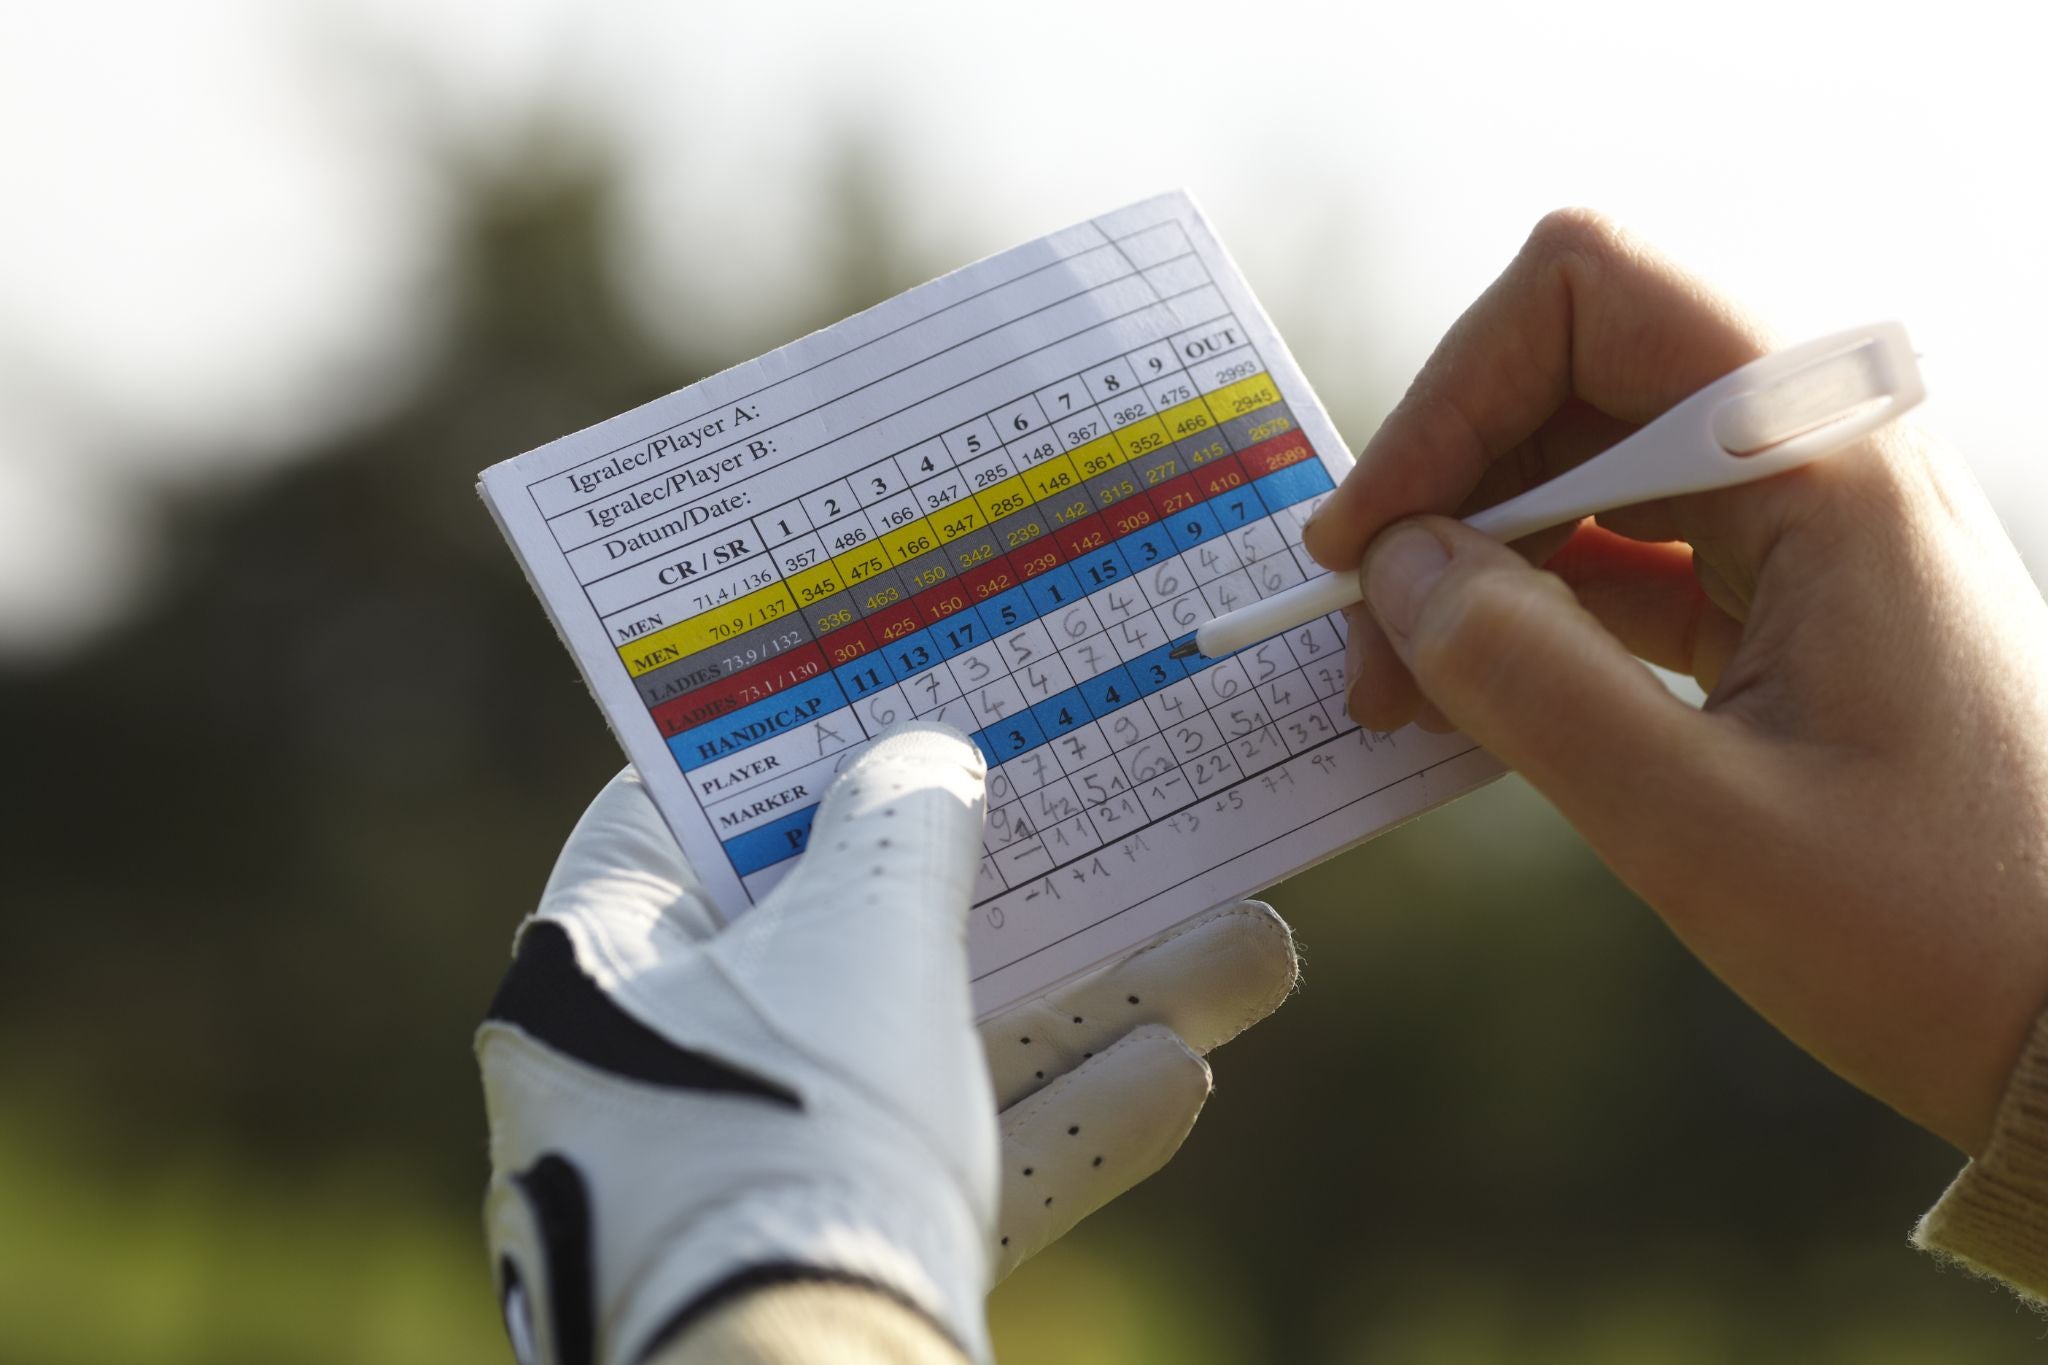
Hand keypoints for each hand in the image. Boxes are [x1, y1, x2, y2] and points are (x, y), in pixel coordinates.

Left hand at [476, 722, 1298, 1364]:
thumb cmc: (795, 1133)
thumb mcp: (862, 938)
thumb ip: (901, 825)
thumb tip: (925, 758)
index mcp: (601, 968)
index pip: (678, 811)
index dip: (783, 743)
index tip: (882, 690)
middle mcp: (656, 1069)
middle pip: (850, 933)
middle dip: (1009, 884)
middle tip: (1095, 803)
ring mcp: (743, 1175)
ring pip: (932, 1053)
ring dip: (1085, 1005)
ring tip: (1244, 948)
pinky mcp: (822, 1258)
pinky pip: (945, 1164)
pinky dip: (1051, 1123)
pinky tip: (1179, 1076)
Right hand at [1302, 209, 2047, 1155]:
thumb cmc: (1934, 927)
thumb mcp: (1699, 825)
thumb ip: (1528, 681)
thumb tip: (1394, 574)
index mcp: (1825, 459)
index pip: (1590, 295)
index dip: (1447, 395)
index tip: (1368, 543)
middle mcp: (1819, 450)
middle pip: (1570, 373)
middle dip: (1444, 491)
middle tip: (1364, 640)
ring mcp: (1807, 516)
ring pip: (1584, 461)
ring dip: (1475, 555)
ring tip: (1405, 687)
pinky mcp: (1787, 586)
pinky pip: (1623, 544)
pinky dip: (1532, 603)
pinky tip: (1477, 691)